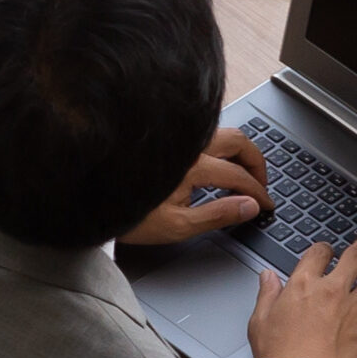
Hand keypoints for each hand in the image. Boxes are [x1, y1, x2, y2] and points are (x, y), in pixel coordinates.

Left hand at [121, 129, 269, 253]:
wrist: (90, 198)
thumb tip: (249, 207)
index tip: (266, 203)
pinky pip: (201, 133)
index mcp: (192, 166)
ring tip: (242, 170)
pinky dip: (217, 144)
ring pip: (219, 132)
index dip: (258, 192)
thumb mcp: (175, 225)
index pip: (239, 176)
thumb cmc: (126, 213)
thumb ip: (217, 215)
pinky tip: (214, 159)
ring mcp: (174, 138)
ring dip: (238, 149)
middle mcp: (187, 145)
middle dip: (256, 161)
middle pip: (237, 141)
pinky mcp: (163, 139)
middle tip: (261, 182)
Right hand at [247, 231, 356, 357]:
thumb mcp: (259, 320)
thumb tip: (267, 277)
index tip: (327, 251)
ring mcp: (354, 311)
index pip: (318, 254)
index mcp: (303, 286)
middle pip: (355, 257)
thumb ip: (267, 294)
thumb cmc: (278, 356)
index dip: (324, 249)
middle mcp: (332, 292)